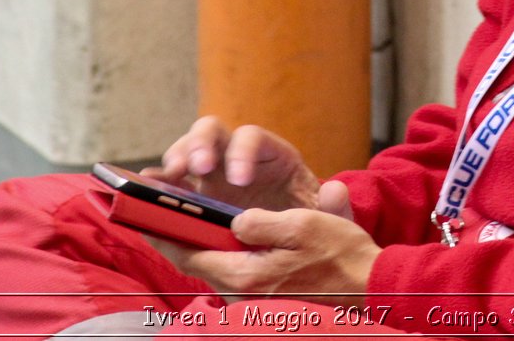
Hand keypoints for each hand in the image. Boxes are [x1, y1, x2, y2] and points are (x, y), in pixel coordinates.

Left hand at [146, 206, 379, 303]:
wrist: (369, 286)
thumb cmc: (340, 257)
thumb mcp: (302, 226)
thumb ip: (260, 223)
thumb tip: (235, 221)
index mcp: (245, 274)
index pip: (189, 255)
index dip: (165, 234)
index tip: (144, 217)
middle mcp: (243, 291)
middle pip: (196, 264)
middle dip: (176, 240)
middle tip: (158, 216)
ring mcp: (253, 297)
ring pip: (213, 269)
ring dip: (197, 248)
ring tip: (184, 224)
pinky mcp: (265, 296)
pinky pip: (230, 274)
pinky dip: (218, 256)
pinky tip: (221, 241)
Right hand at [151, 116, 329, 214]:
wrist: (291, 249)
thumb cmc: (307, 227)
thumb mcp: (325, 219)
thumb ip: (334, 207)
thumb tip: (335, 190)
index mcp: (271, 156)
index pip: (252, 138)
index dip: (243, 153)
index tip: (239, 180)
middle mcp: (236, 157)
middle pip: (212, 131)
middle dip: (201, 145)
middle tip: (196, 169)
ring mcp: (211, 173)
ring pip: (186, 149)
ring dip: (174, 159)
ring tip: (168, 181)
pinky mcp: (193, 193)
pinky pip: (169, 180)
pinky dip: (156, 183)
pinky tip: (145, 193)